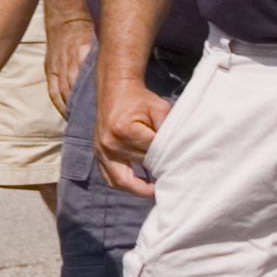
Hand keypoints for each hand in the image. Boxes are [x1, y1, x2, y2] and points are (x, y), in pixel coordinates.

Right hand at [47, 14, 94, 114]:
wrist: (65, 19)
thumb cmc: (86, 32)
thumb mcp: (98, 45)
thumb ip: (103, 63)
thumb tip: (116, 84)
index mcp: (82, 56)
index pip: (89, 85)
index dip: (96, 102)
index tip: (103, 115)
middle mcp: (68, 64)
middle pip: (77, 93)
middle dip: (85, 110)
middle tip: (96, 124)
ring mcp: (56, 68)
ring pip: (64, 95)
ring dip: (73, 110)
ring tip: (83, 123)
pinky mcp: (49, 70)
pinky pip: (53, 92)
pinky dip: (60, 105)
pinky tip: (68, 113)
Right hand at [95, 72, 169, 196]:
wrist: (115, 89)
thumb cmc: (140, 99)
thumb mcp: (160, 109)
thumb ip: (169, 130)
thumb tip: (178, 155)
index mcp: (124, 130)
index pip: (153, 153)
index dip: (168, 155)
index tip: (179, 158)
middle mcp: (109, 143)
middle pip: (141, 167)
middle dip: (158, 171)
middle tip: (173, 175)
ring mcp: (101, 151)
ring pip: (124, 181)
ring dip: (141, 187)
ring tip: (157, 187)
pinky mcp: (98, 155)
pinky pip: (110, 180)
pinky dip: (126, 186)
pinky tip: (141, 186)